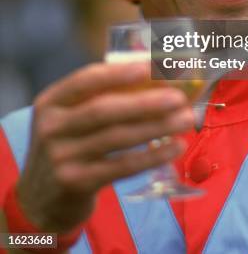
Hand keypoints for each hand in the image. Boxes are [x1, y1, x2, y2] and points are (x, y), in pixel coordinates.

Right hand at [17, 62, 193, 232]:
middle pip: (104, 110)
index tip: (150, 66)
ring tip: (185, 119)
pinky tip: (175, 147)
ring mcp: (61, 157)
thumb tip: (154, 78)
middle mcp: (51, 127)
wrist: (41, 201)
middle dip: (145, 102)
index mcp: (51, 102)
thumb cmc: (68, 146)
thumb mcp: (69, 119)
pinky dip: (152, 156)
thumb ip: (99, 98)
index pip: (85, 80)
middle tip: (179, 97)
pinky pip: (121, 167)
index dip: (119, 72)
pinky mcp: (75, 183)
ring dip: (156, 127)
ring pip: (117, 138)